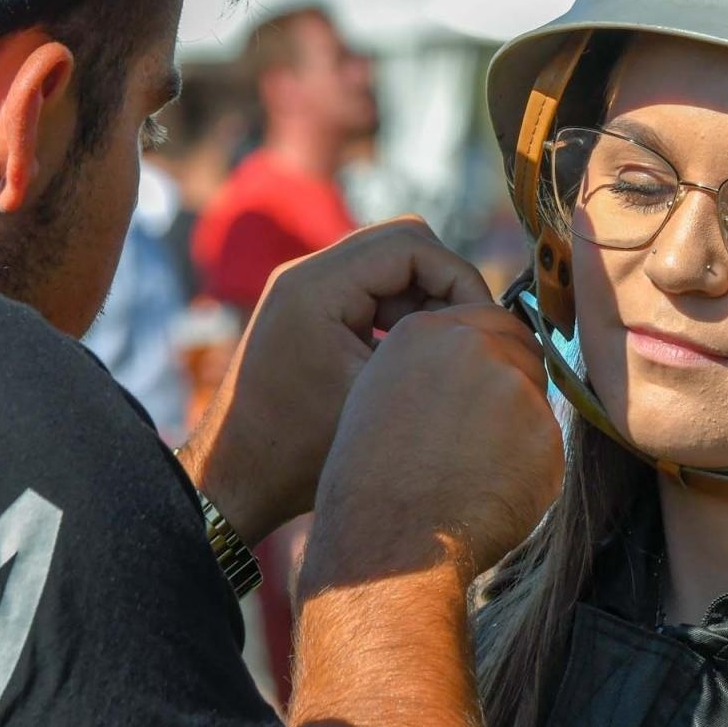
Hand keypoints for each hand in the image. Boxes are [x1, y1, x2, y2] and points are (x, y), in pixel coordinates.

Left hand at [179, 217, 493, 544]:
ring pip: (390, 266)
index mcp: (317, 287)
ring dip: (426, 300)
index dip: (459, 277)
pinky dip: (401, 315)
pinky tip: (415, 360)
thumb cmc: (299, 454)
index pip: (412, 244)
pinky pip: (370, 291)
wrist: (234, 482)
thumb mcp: (378, 401)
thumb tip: (493, 329)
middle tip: (472, 334)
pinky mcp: (309, 311)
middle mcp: (305, 275)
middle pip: (403, 244)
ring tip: (447, 350)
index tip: (484, 324)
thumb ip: (433, 352)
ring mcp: (304, 290)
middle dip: (447, 284)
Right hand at [303, 303, 564, 589]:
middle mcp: (473, 346)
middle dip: (514, 383)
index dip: (494, 353)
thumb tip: (474, 367)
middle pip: (522, 350)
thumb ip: (431, 366)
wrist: (389, 540)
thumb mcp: (382, 394)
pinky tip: (493, 492)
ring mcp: (513, 386)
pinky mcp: (544, 429)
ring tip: (477, 470)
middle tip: (486, 433)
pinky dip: (531, 467)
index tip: (485, 385)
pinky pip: (548, 443)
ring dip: (521, 426)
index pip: (488, 319)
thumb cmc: (371, 483)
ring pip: (536, 398)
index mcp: (425, 331)